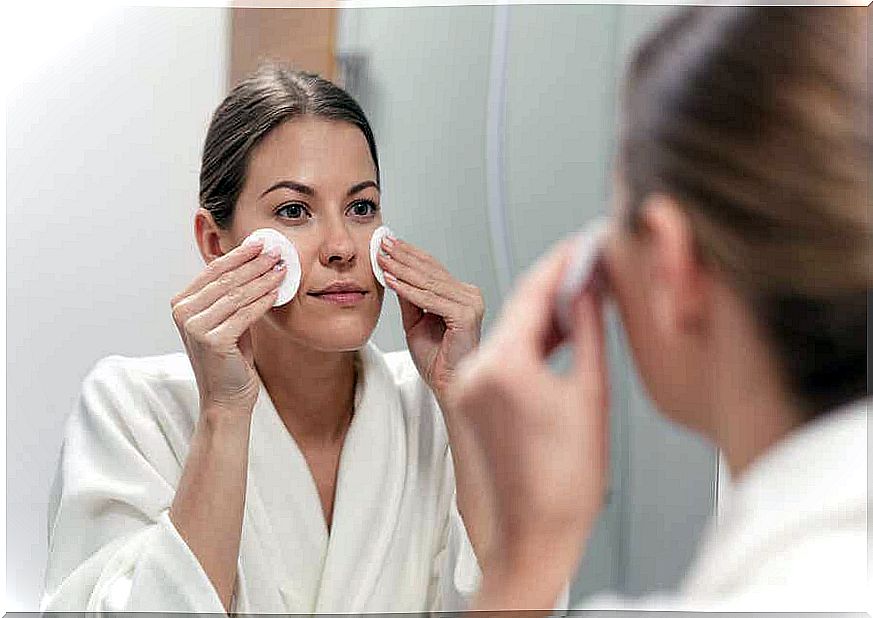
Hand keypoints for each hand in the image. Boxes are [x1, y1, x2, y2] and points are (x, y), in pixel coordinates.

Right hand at [171, 241, 284, 413]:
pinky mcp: (212, 340)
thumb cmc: (229, 357)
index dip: (240, 254)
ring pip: (237, 295)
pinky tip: (277, 292)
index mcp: (182, 303)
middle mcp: (183, 313)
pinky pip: (245, 314)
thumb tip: (257, 260)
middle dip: (255, 263)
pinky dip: (263, 301)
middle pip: (226, 280)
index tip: (262, 243)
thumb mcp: (226, 319)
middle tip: (277, 251)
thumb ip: (232, 294)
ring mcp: (195, 327)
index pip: (214, 270)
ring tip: (282, 268)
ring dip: (263, 279)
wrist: (225, 397)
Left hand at [377, 236, 484, 402]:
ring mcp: (471, 304)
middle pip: (430, 270)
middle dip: (403, 256)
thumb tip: (392, 271)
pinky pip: (430, 299)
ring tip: (381, 258)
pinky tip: (390, 280)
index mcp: (461, 294)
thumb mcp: (416, 321)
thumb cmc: (436, 358)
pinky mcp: (466, 316)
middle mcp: (470, 295)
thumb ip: (408, 297)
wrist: (447, 385)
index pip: (432, 268)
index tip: (386, 243)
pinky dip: (408, 290)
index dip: (408, 254)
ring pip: (428, 282)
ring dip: (401, 269)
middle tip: (381, 242)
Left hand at [449, 238, 610, 609]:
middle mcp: (476, 370)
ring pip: (506, 331)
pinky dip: (526, 341)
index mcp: (505, 365)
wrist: (534, 534)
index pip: (532, 293)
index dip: (561, 263)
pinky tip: (555, 334)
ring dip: (540, 314)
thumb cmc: (568, 481)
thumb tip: (588, 289)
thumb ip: (587, 332)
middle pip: (515, 310)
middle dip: (552, 286)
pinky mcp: (469, 401)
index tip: (582, 244)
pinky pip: (498, 355)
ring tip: (577, 297)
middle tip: (585, 266)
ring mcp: (468, 386)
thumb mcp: (590, 395)